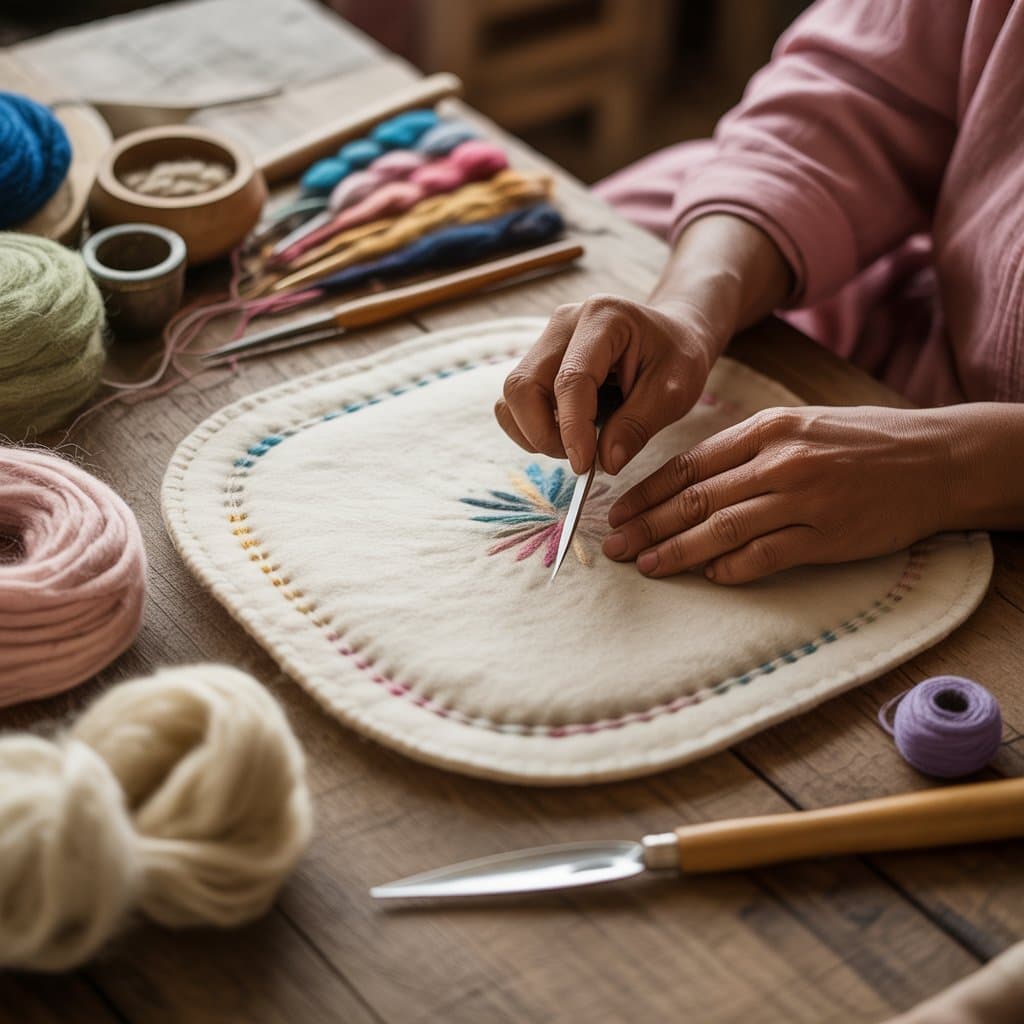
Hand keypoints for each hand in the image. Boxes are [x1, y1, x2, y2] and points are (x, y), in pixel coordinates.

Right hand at [495, 295, 721, 475]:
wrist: (670, 335)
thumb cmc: (676, 358)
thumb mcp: (674, 392)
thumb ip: (638, 425)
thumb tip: (605, 462)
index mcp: (604, 318)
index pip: (571, 379)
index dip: (573, 428)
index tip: (584, 466)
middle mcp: (564, 323)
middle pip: (524, 385)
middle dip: (543, 433)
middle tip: (579, 458)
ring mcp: (545, 339)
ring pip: (512, 395)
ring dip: (533, 432)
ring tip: (573, 446)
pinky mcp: (537, 359)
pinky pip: (515, 400)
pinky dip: (529, 426)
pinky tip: (563, 434)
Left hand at [603, 405, 956, 582]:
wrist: (934, 460)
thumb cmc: (860, 442)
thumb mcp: (799, 424)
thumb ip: (745, 449)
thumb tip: (688, 482)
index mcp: (766, 429)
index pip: (689, 464)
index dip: (648, 492)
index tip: (619, 512)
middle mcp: (780, 461)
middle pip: (696, 498)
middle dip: (648, 525)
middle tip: (616, 547)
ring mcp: (803, 498)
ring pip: (722, 529)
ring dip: (678, 551)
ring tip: (646, 566)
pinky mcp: (827, 534)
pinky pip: (766, 555)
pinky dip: (732, 568)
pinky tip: (708, 576)